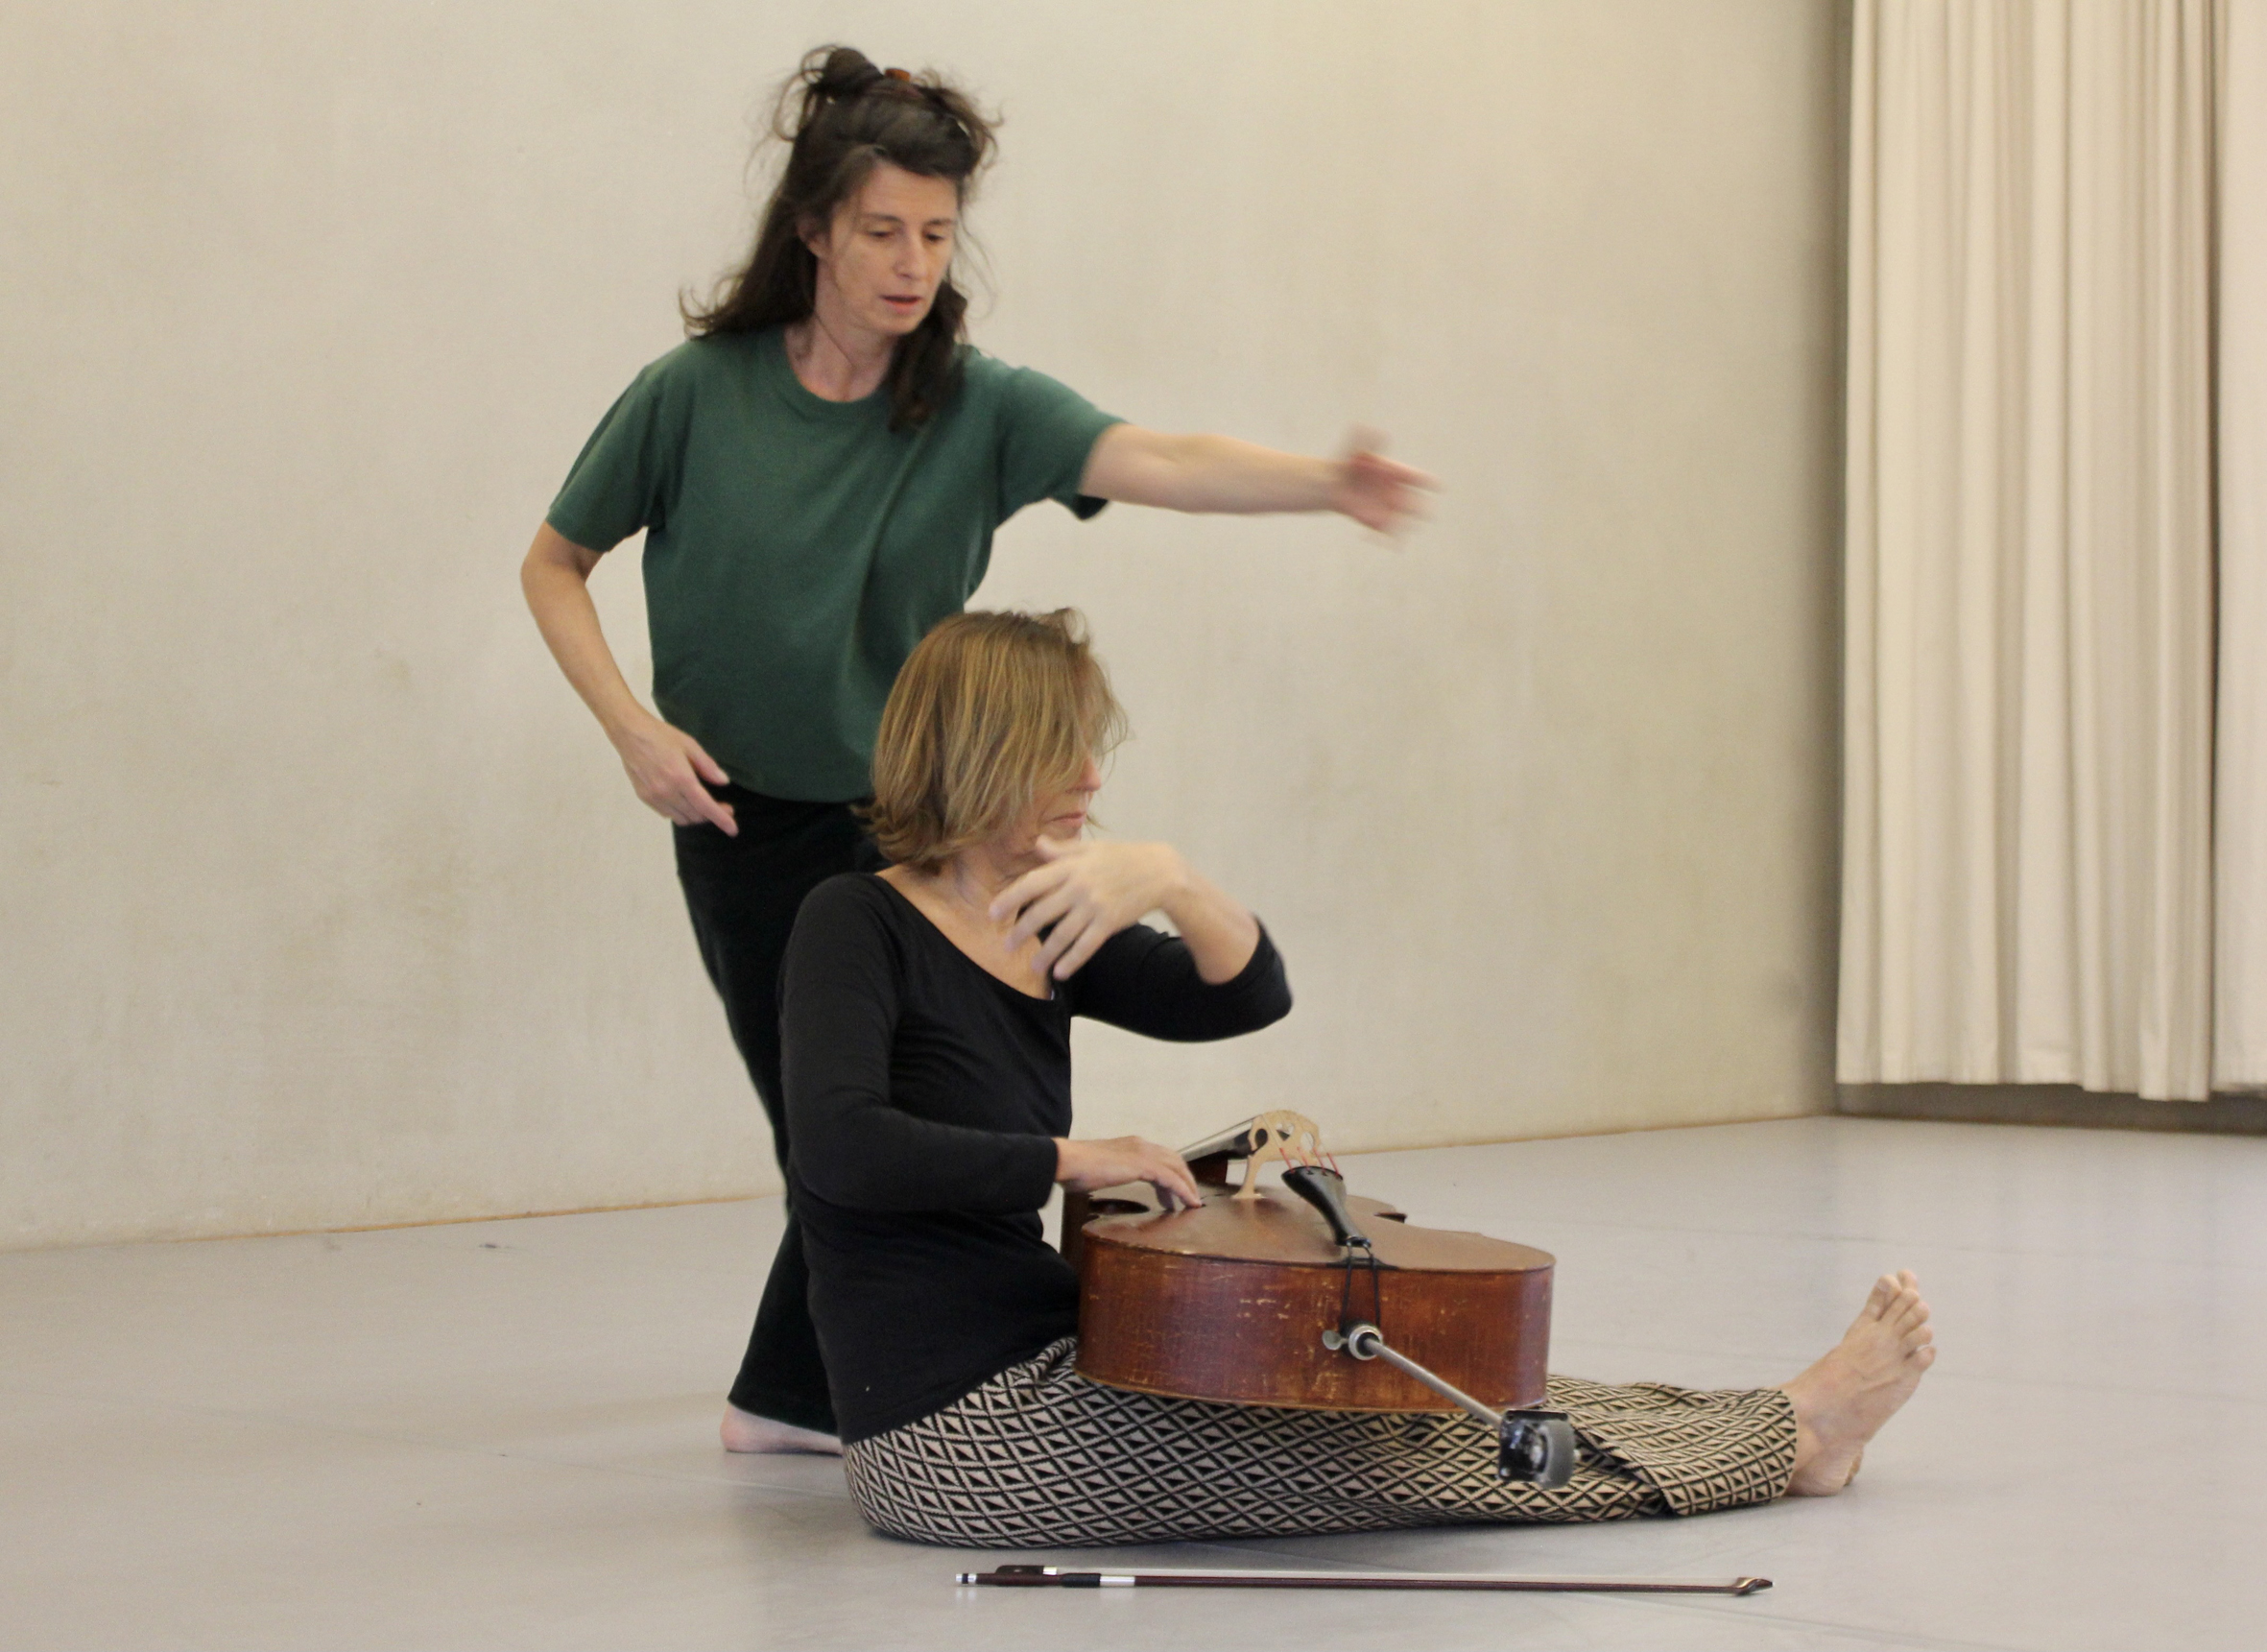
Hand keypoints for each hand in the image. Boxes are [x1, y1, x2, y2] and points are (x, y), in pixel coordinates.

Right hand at [610, 711, 736, 833]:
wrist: (630, 733)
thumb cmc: (662, 736)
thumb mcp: (690, 745)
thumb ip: (708, 766)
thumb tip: (723, 782)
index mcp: (681, 778)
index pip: (706, 806)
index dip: (722, 819)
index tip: (733, 829)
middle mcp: (667, 792)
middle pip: (695, 815)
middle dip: (712, 815)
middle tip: (724, 807)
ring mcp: (654, 797)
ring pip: (681, 819)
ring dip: (696, 816)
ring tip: (704, 805)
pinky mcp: (644, 797)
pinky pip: (667, 814)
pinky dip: (679, 812)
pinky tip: (683, 801)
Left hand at [991, 838, 1185, 979]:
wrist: (1161, 872)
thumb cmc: (1124, 857)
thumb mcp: (1091, 849)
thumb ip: (1062, 850)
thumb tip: (1037, 843)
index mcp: (1071, 866)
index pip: (1031, 884)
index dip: (1009, 900)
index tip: (993, 914)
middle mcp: (1079, 886)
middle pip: (1041, 913)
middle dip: (1021, 932)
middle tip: (1007, 946)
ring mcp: (1094, 905)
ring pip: (1061, 935)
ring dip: (1045, 954)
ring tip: (1034, 967)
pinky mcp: (1110, 922)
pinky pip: (1086, 946)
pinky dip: (1072, 961)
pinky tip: (1060, 973)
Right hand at [1055, 1135, 1203, 1210]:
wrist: (1067, 1161)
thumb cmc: (1075, 1169)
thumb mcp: (1099, 1171)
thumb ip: (1107, 1173)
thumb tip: (1101, 1182)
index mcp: (1130, 1145)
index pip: (1160, 1156)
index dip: (1170, 1173)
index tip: (1171, 1194)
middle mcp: (1141, 1145)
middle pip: (1175, 1160)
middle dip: (1184, 1179)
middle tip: (1187, 1199)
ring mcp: (1143, 1153)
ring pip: (1178, 1168)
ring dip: (1188, 1186)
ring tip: (1192, 1203)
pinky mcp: (1144, 1165)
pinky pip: (1172, 1179)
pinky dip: (1184, 1190)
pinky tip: (1189, 1203)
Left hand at [1330, 427, 1436, 534]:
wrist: (1334, 482)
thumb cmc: (1349, 462)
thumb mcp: (1355, 449)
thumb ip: (1365, 439)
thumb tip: (1375, 431)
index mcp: (1398, 474)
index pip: (1416, 478)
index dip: (1428, 482)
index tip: (1438, 486)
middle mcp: (1398, 493)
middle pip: (1415, 504)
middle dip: (1419, 509)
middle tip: (1425, 512)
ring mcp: (1389, 509)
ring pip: (1404, 522)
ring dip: (1402, 526)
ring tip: (1400, 529)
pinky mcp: (1377, 523)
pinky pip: (1388, 534)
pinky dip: (1388, 538)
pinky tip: (1384, 540)